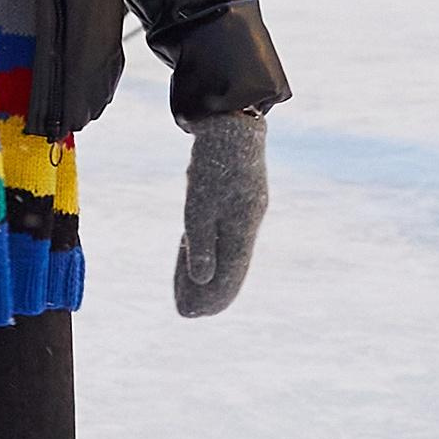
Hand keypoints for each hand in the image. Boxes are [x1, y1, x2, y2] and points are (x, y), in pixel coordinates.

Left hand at [174, 111, 268, 317]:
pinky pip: (225, 234)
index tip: (194, 314)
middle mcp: (247, 224)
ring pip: (228, 251)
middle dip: (210, 292)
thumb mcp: (199, 206)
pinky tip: (197, 258)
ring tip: (192, 292)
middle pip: (230, 267)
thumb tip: (203, 281)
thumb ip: (201, 245)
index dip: (213, 298)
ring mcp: (245, 211)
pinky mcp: (238, 199)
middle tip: (190, 312)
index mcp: (243, 229)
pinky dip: (212, 250)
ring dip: (211, 273)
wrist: (229, 123)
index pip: (230, 275)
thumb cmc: (213, 164)